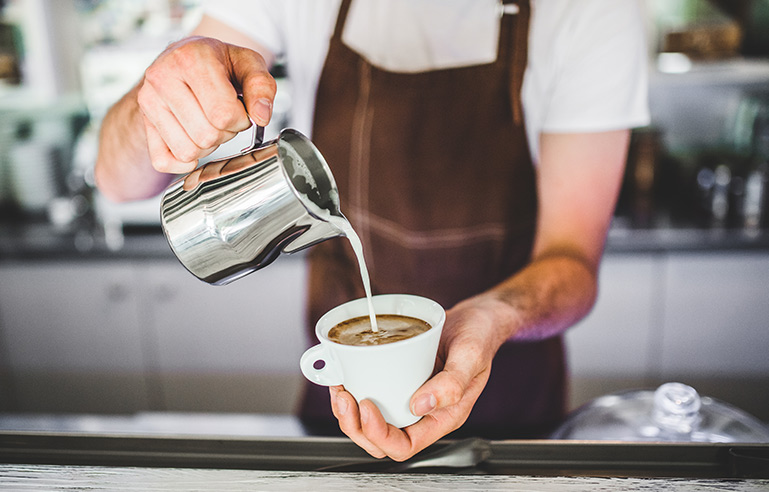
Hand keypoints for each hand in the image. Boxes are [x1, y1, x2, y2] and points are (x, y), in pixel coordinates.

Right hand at [137, 36, 276, 174]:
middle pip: (206, 136)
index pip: (223, 114)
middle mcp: (162, 78)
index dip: (240, 119)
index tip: (240, 109)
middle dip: (225, 132)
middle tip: (224, 116)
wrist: (184, 58)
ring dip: (207, 146)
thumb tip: (261, 116)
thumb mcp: (248, 63)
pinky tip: (193, 139)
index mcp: (190, 59)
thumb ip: (261, 87)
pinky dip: (184, 160)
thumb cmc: (218, 63)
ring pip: (187, 151)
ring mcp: (148, 101)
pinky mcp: (144, 122)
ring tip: (209, 123)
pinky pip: (164, 161)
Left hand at [329, 296, 509, 460]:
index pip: (404, 446)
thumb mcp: (471, 355)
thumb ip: (452, 384)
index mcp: (442, 417)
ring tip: (340, 388)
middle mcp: (423, 413)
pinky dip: (353, 390)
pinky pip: (372, 397)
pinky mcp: (398, 381)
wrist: (477, 317)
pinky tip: (346, 376)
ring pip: (371, 423)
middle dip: (356, 425)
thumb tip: (420, 406)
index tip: (367, 405)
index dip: (379, 434)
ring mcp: (408, 398)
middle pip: (380, 440)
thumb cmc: (479, 336)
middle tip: (345, 397)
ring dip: (349, 413)